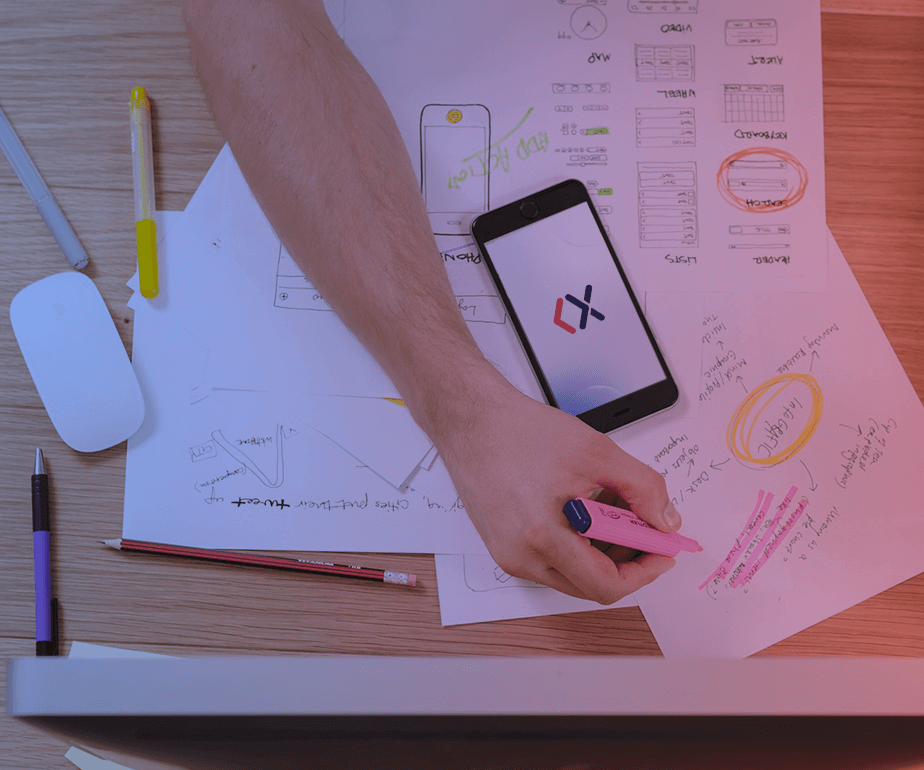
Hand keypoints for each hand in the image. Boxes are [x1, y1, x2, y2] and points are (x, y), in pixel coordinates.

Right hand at [433, 384, 680, 603]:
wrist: (471, 420)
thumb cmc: (519, 431)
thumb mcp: (596, 452)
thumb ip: (642, 488)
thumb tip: (665, 521)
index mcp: (541, 537)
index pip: (605, 585)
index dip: (644, 572)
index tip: (663, 551)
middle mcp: (520, 556)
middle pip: (590, 584)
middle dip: (626, 559)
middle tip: (645, 526)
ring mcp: (508, 554)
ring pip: (571, 573)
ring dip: (602, 550)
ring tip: (613, 507)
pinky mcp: (502, 545)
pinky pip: (551, 559)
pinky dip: (578, 542)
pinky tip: (587, 507)